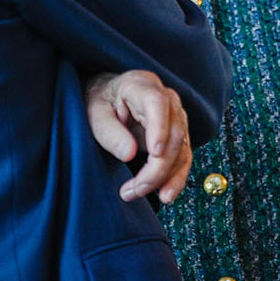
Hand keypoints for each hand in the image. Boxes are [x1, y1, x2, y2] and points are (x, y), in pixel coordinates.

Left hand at [84, 70, 190, 202]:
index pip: (158, 104)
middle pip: (174, 134)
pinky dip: (176, 178)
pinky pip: (184, 158)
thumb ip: (109, 131)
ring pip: (182, 149)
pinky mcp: (179, 134)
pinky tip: (166, 195)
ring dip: (165, 177)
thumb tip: (128, 153)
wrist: (112, 96)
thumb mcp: (95, 112)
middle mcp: (167, 99)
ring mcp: (177, 116)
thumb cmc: (102, 101)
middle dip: (157, 167)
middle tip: (134, 189)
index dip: (160, 129)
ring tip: (138, 193)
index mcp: (142, 86)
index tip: (154, 154)